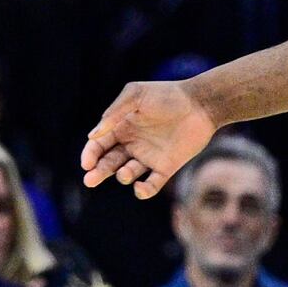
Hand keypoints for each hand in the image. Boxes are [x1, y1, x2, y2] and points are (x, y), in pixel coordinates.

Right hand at [82, 79, 217, 200]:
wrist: (201, 103)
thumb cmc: (167, 95)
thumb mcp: (136, 95)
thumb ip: (114, 113)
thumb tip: (92, 135)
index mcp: (121, 127)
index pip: (99, 145)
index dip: (90, 155)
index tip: (86, 163)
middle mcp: (132, 144)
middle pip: (109, 163)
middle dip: (98, 172)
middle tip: (90, 180)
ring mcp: (148, 157)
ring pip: (127, 174)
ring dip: (122, 177)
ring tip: (125, 173)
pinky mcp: (165, 167)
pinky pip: (151, 185)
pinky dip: (143, 191)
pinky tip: (139, 187)